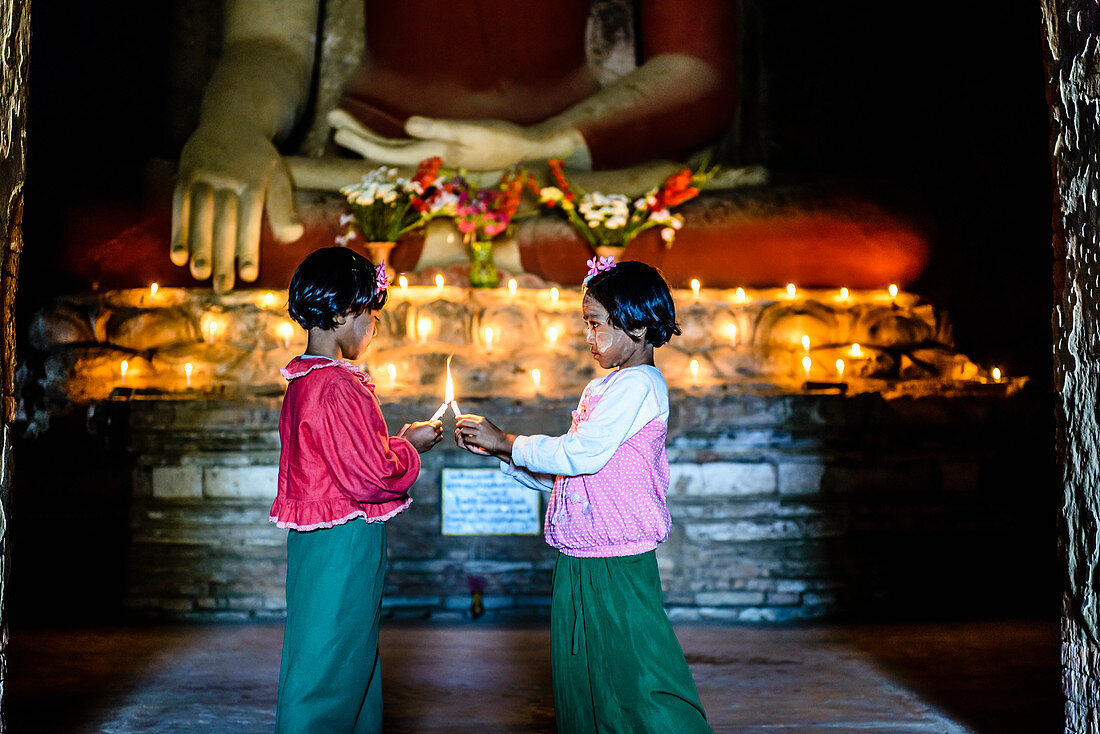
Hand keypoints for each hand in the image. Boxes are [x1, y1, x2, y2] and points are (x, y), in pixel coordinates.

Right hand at [172, 122, 303, 291]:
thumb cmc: (259, 159)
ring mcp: (203, 175)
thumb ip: (283, 206)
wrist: (231, 119)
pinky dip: (178, 232)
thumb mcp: (278, 175)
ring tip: (200, 274)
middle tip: (223, 287)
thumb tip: (293, 236)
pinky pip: (179, 206)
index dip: (248, 248)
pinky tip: (178, 256)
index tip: (248, 275)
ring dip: (198, 247)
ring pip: (199, 216)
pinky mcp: (184, 174)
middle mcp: (227, 177)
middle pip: (223, 222)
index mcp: (253, 180)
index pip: (250, 220)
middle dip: (222, 256)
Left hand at [329, 110, 582, 170]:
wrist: (521, 150)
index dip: (360, 140)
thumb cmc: (499, 139)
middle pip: (382, 152)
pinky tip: (374, 135)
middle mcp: (426, 161)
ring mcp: (431, 158)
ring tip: (342, 122)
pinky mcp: (437, 151)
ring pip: (390, 150)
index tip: (338, 124)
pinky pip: (402, 148)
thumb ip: (440, 129)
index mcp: (431, 156)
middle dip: (356, 135)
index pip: (385, 152)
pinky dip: (383, 141)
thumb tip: (408, 125)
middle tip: (332, 116)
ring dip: (366, 136)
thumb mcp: (472, 131)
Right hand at [402, 420, 443, 452]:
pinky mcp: (431, 446)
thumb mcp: (416, 424)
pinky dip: (433, 440)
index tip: (433, 423)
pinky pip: (435, 442)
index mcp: (430, 427)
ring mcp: (433, 441)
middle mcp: (433, 434)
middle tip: (433, 428)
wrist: (407, 445)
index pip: (439, 423)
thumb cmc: (410, 433)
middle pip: (441, 430)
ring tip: (431, 434)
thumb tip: (429, 423)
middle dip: (437, 428)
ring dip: (437, 434)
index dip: (436, 422)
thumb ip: (424, 423)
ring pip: (440, 436)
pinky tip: (427, 439)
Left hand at [455, 414, 513, 459]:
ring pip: (463, 431)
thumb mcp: (487, 424)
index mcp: (482, 419)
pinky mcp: (478, 440)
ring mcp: (479, 432)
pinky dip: (466, 441)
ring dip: (463, 434)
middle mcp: (480, 424)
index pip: (469, 416)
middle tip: (458, 428)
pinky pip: (466, 439)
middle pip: (463, 422)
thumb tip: (468, 420)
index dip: (461, 417)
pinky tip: (470, 442)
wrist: (502, 442)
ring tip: (466, 436)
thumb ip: (478, 422)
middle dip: (459, 425)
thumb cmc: (494, 434)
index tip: (456, 417)